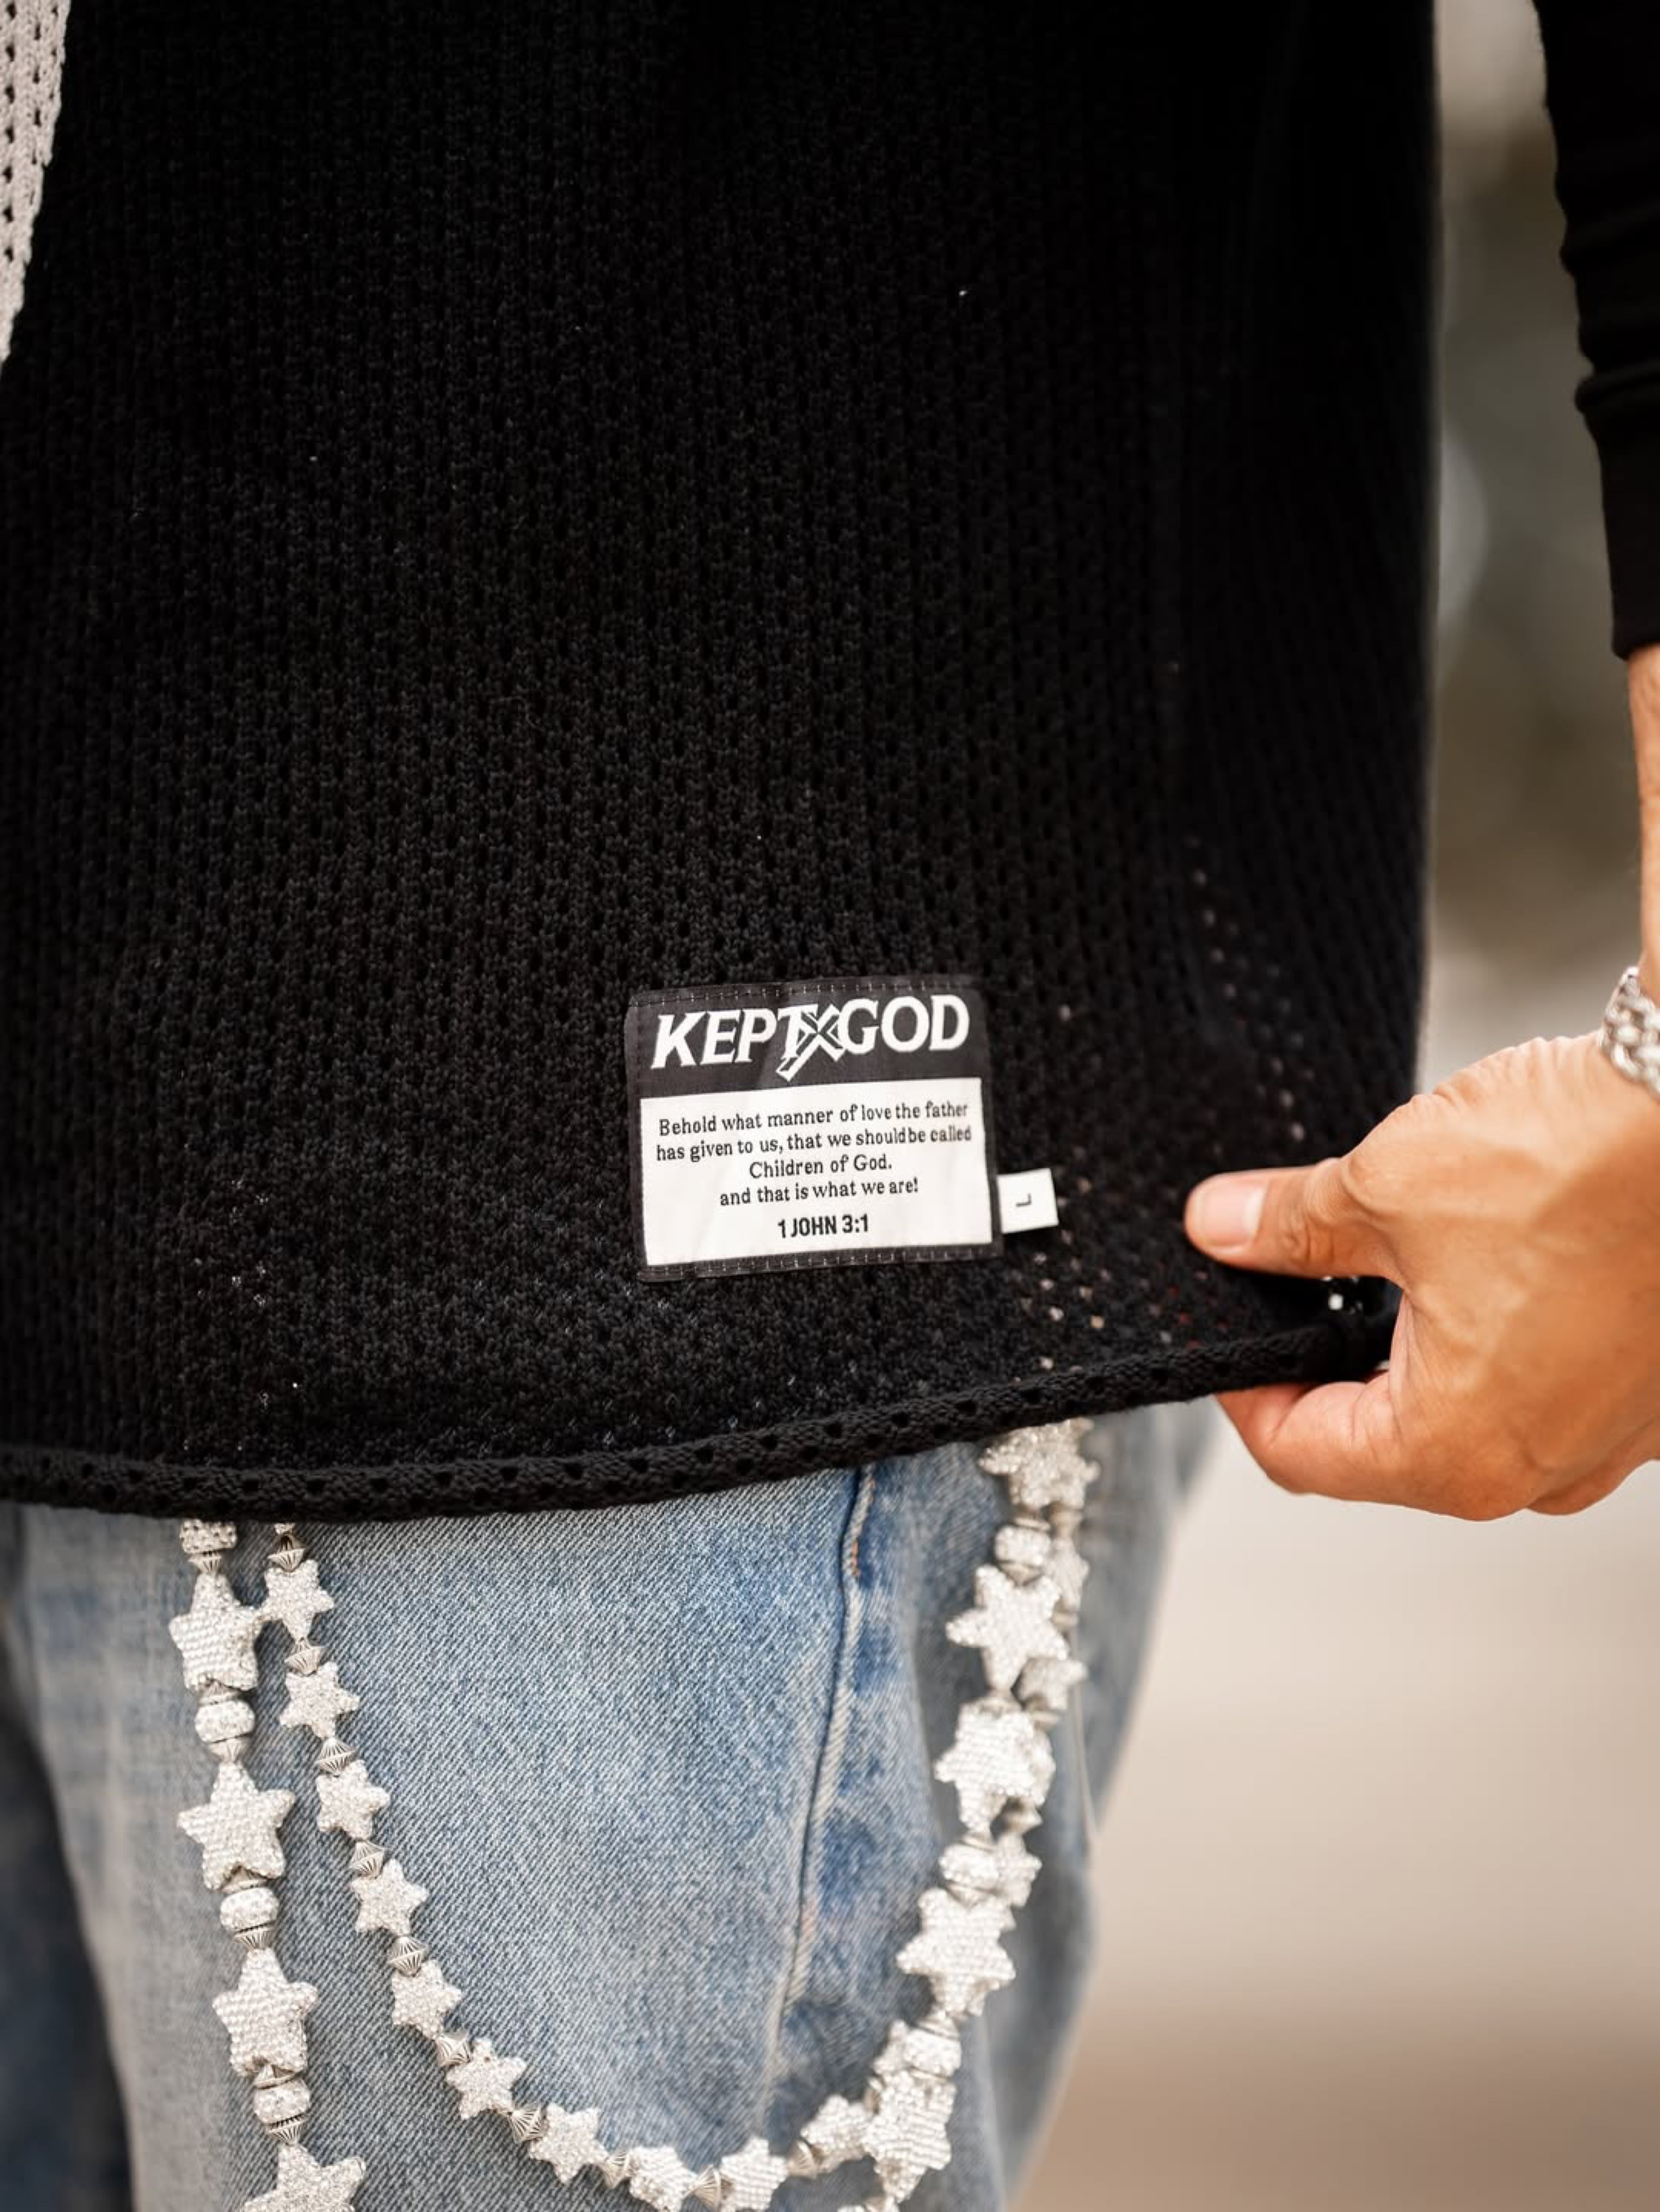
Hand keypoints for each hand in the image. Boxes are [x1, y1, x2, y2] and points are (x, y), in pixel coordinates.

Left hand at [1182, 1028, 1659, 1516]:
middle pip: (1384, 1441)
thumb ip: (1290, 1229)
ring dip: (1415, 1341)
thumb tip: (1222, 1231)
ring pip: (1468, 1408)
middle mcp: (1545, 1469)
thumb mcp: (1388, 1189)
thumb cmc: (1580, 1163)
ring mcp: (1611, 1434)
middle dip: (1330, 1360)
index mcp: (1462, 1453)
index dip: (1244, 1386)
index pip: (1302, 1454)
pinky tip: (1481, 1253)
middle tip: (1294, 1277)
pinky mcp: (1651, 1386)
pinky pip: (1543, 1377)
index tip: (1229, 1323)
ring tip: (1389, 1253)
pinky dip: (1495, 1328)